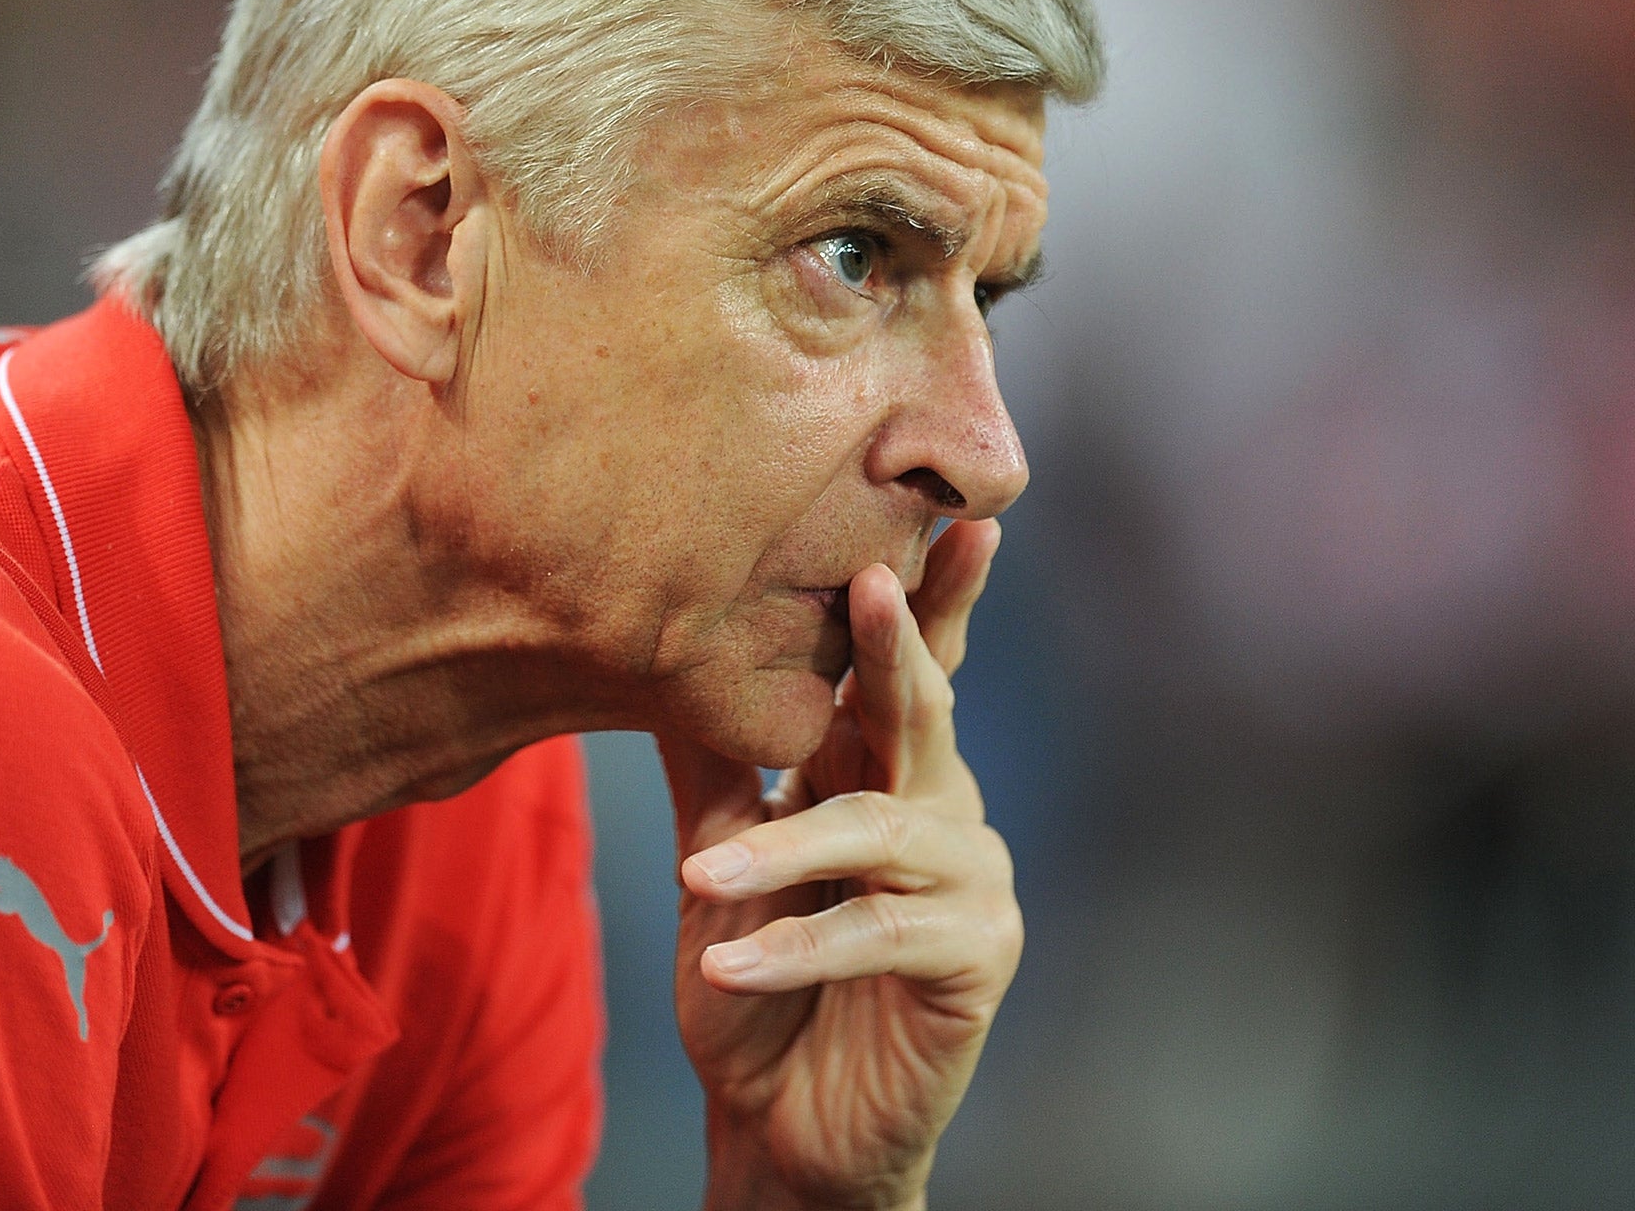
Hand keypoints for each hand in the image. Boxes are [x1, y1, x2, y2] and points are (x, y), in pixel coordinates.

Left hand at [658, 518, 1021, 1210]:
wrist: (777, 1121)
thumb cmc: (752, 984)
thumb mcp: (716, 860)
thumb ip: (713, 765)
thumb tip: (661, 649)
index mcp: (878, 769)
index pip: (901, 670)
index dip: (925, 596)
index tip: (941, 513)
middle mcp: (937, 807)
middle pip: (922, 709)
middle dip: (898, 642)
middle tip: (872, 577)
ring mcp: (966, 880)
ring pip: (881, 831)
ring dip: (786, 853)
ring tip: (699, 882)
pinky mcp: (972, 958)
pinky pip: (881, 934)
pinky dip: (797, 947)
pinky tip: (728, 969)